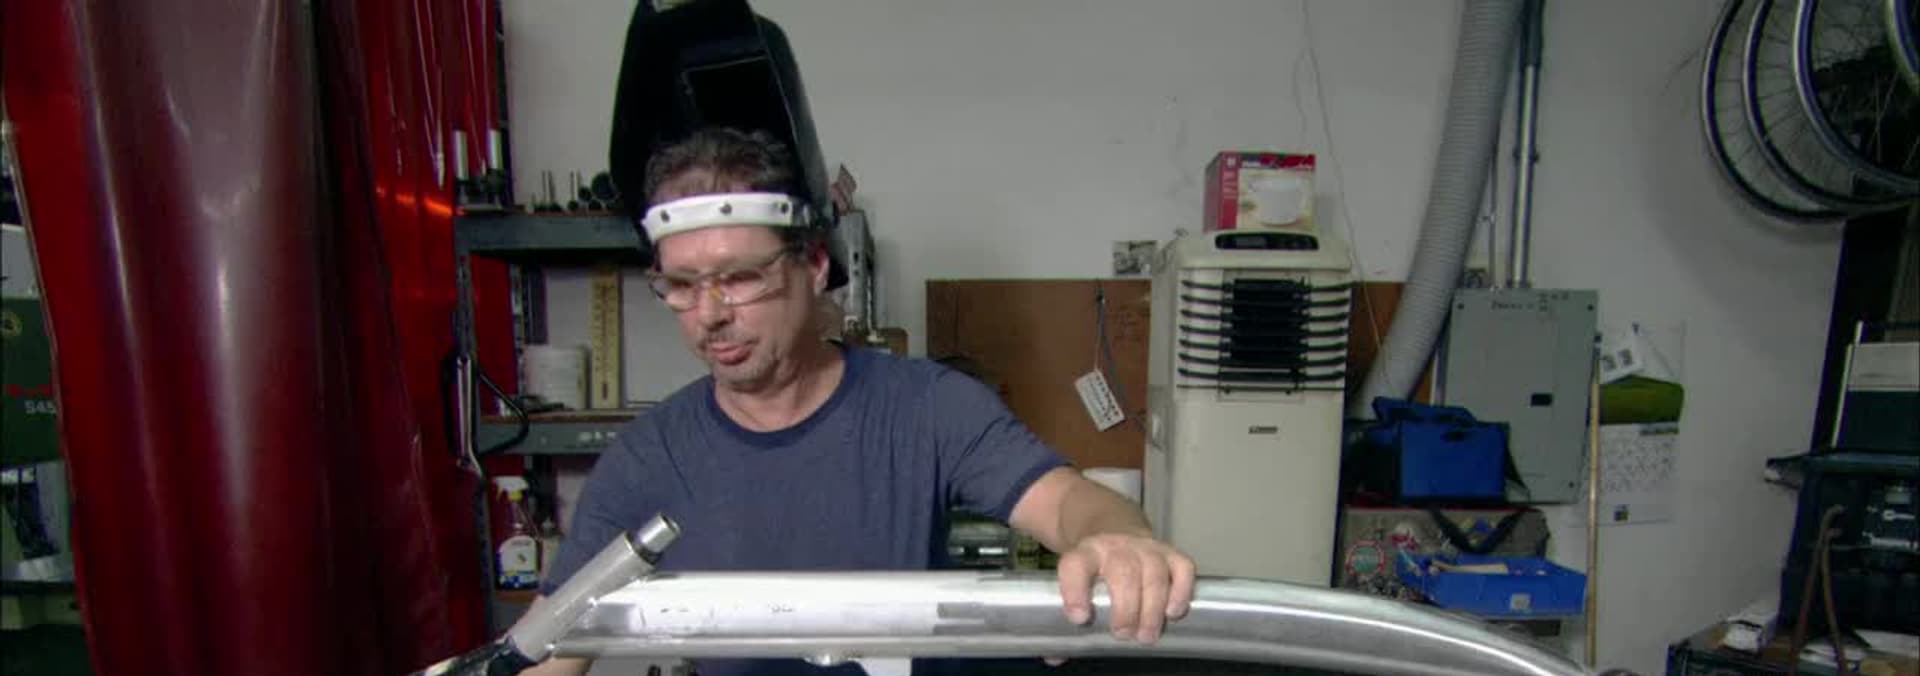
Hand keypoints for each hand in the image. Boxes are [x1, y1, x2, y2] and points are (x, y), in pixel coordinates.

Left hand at [1054, 531, 1195, 643]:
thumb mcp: (1073, 581)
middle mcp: (1115, 547)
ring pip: (1154, 573)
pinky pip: (1182, 568)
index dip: (1076, 591)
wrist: (1115, 530)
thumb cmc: (1094, 568)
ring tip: (1147, 635)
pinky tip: (1172, 612)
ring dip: (1152, 608)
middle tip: (1123, 634)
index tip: (1078, 617)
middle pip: (1123, 572)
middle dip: (1126, 609)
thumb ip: (1062, 617)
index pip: (1076, 565)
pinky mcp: (1170, 552)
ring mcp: (1145, 547)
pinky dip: (1180, 592)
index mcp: (1085, 554)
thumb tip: (1056, 656)